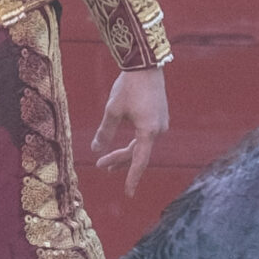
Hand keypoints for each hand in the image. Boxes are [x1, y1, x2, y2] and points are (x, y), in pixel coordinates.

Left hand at [91, 67, 168, 194]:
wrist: (146, 65)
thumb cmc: (129, 87)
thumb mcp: (112, 111)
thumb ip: (105, 132)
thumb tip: (96, 150)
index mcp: (148, 132)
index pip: (139, 162)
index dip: (132, 178)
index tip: (128, 194)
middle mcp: (159, 130)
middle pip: (138, 153)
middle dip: (119, 160)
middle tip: (100, 166)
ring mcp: (161, 123)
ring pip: (142, 145)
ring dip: (126, 153)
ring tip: (108, 161)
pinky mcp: (160, 116)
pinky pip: (147, 136)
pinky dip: (134, 143)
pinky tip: (124, 142)